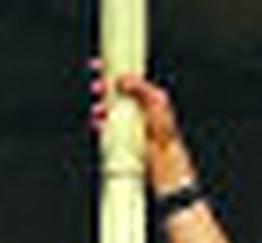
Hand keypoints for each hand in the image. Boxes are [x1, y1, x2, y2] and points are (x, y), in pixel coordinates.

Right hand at [91, 68, 192, 191]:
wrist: (163, 159)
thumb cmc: (164, 132)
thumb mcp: (155, 102)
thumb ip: (139, 88)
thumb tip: (121, 79)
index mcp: (146, 95)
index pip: (127, 78)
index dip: (113, 69)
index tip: (99, 64)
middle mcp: (136, 107)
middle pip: (114, 92)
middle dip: (103, 87)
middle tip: (97, 86)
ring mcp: (128, 121)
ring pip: (108, 108)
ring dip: (100, 106)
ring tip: (98, 109)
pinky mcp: (121, 136)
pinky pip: (105, 125)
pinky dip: (99, 122)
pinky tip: (97, 121)